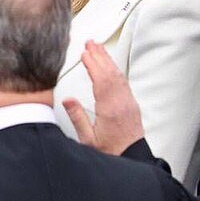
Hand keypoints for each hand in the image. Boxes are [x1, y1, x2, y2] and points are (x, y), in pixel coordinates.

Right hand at [62, 40, 144, 155]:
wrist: (131, 158)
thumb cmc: (110, 151)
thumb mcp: (88, 139)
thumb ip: (77, 117)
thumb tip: (67, 100)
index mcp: (110, 109)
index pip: (101, 80)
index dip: (93, 64)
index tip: (85, 52)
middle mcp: (122, 102)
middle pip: (111, 73)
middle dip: (100, 56)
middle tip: (91, 42)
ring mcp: (129, 102)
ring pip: (118, 75)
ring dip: (108, 60)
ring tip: (99, 48)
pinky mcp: (131, 104)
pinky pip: (123, 82)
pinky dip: (114, 70)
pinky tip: (109, 66)